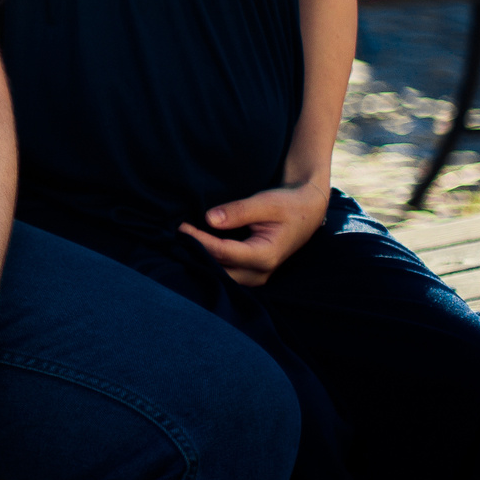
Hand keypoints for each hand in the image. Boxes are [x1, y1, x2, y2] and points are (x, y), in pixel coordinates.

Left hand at [181, 178, 328, 285]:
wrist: (306, 210)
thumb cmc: (287, 205)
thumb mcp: (265, 203)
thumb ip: (238, 211)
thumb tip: (209, 219)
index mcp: (265, 256)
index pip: (222, 252)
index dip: (199, 240)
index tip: (180, 228)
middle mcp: (260, 272)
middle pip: (219, 271)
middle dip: (196, 257)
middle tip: (173, 240)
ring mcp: (256, 276)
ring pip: (221, 276)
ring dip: (201, 262)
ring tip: (179, 246)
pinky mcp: (251, 273)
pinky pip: (226, 272)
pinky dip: (210, 263)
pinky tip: (193, 250)